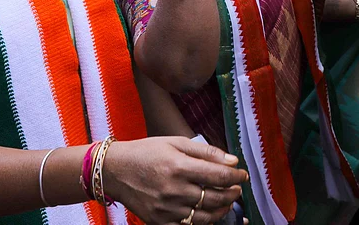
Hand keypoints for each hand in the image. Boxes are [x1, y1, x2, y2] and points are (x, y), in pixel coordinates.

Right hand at [105, 137, 246, 224]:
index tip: (243, 175)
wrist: (115, 170)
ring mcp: (165, 209)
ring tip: (226, 202)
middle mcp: (173, 190)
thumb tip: (232, 161)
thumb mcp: (176, 142)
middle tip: (237, 189)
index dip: (237, 177)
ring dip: (221, 210)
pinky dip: (202, 222)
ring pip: (204, 217)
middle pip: (215, 199)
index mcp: (179, 166)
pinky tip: (206, 213)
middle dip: (232, 194)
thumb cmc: (147, 152)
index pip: (219, 176)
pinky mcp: (158, 221)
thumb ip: (206, 151)